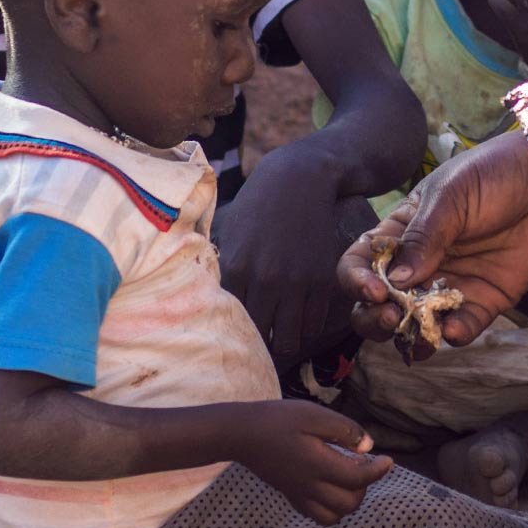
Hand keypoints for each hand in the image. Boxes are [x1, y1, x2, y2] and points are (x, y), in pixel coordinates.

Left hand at [216, 130, 360, 360]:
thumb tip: (205, 300)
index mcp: (237, 268)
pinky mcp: (322, 278)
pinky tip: (298, 322)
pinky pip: (314, 323)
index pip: (230, 321)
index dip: (232, 335)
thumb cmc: (258, 204)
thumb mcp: (231, 232)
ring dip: (283, 343)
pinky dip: (306, 329)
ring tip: (278, 340)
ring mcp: (297, 281)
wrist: (300, 179)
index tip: (233, 340)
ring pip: (290, 339)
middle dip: (257, 346)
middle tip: (256, 348)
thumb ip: (222, 268)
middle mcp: (266, 280)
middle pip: (260, 337)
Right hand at [225, 399, 392, 524]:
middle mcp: (310, 486)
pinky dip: (330, 507)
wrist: (242, 434)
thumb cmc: (278, 419)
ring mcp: (298, 494)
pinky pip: (316, 514)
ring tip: (348, 478)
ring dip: (349, 501)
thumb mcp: (314, 414)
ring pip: (333, 516)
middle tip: (363, 464)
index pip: (359, 478)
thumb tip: (368, 446)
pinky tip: (330, 485)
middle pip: (348, 504)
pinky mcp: (290, 495)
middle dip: (364, 487)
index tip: (388, 459)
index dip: (379, 470)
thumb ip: (344, 430)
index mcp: (319, 465)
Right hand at [338, 133, 527, 348]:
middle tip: (390, 318)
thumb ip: (425, 235)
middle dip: (374, 318)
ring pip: (417, 323)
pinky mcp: (486, 299)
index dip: (356, 280)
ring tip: (418, 334)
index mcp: (403, 231)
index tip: (374, 290)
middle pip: (380, 303)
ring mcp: (453, 283)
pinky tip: (455, 330)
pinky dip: (455, 334)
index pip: (362, 261)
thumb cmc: (495, 174)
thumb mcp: (453, 194)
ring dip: (411, 335)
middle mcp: (422, 262)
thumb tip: (398, 279)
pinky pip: (463, 326)